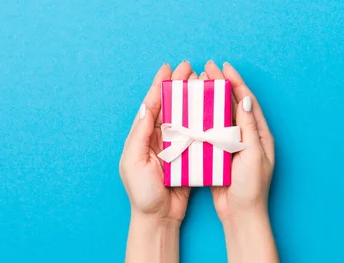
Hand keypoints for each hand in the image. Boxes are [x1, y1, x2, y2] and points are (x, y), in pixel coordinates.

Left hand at [120, 61, 195, 262]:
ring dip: (191, 99)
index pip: (151, 105)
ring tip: (202, 83)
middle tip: (190, 68)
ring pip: (183, 116)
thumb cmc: (141, 194)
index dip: (159, 85)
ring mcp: (172, 147)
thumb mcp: (133, 162)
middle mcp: (156, 139)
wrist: (157, 219)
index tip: (168, 68)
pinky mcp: (186, 158)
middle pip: (168, 106)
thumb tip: (145, 107)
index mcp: (142, 137)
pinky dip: (201, 121)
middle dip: (178, 86)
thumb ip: (139, 135)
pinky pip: (194, 134)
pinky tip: (210, 110)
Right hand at [200, 60, 277, 262]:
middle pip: (233, 104)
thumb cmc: (251, 187)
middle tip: (207, 69)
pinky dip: (202, 119)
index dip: (236, 82)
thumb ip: (248, 128)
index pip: (247, 101)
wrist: (241, 215)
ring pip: (220, 115)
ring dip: (209, 99)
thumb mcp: (253, 155)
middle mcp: (247, 136)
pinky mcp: (220, 154)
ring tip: (198, 84)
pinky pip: (211, 131)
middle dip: (221, 85)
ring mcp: (233, 145)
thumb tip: (245, 100)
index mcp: (260, 134)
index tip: (223, 67)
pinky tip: (191, 111)